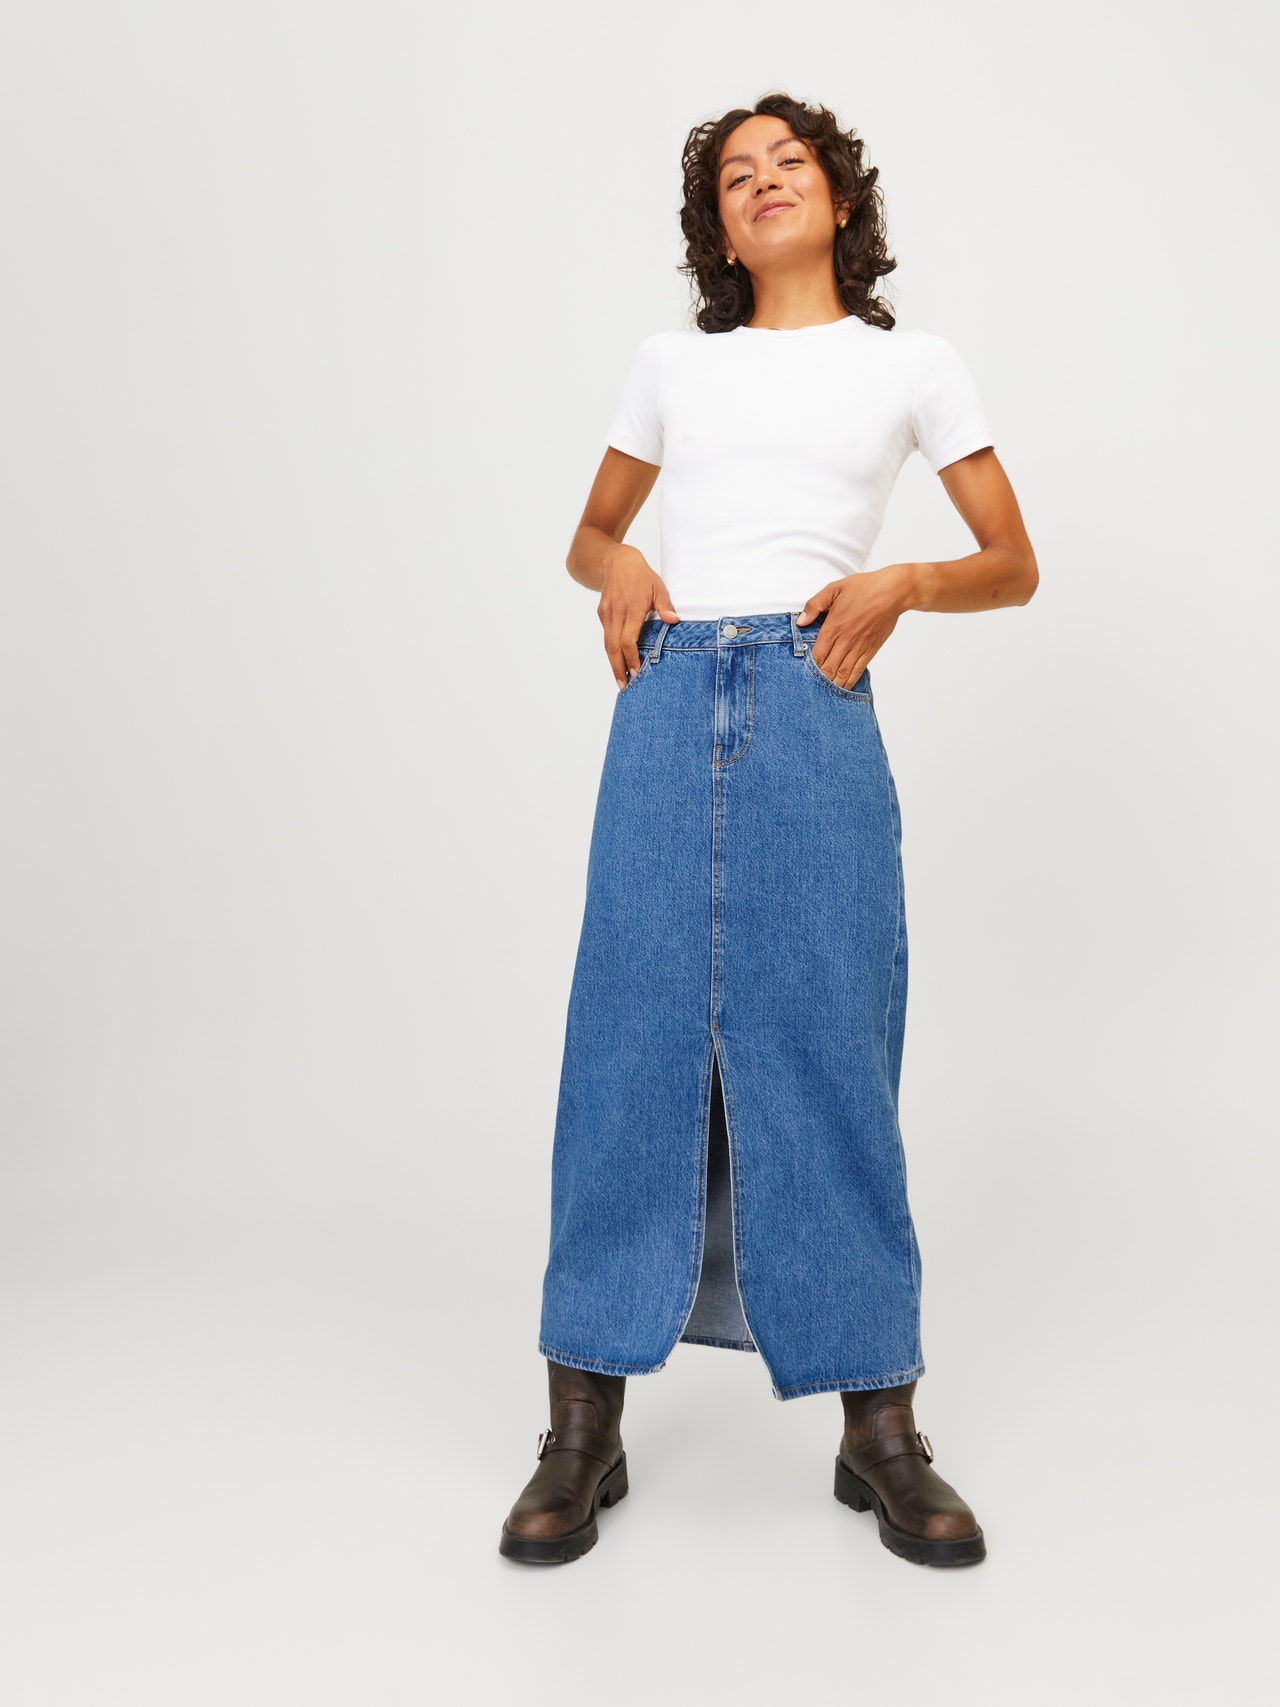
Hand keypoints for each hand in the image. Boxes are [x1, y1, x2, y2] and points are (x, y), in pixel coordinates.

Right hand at [598, 546, 678, 688]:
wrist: (615, 561)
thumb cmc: (640, 576)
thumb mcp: (657, 586)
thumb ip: (664, 605)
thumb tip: (673, 621)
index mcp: (631, 609)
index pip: (628, 640)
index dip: (631, 658)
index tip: (636, 672)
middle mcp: (616, 614)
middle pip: (613, 647)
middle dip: (618, 668)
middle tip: (624, 686)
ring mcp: (606, 614)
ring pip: (607, 644)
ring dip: (613, 663)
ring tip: (621, 679)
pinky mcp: (602, 614)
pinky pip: (606, 636)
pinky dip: (611, 651)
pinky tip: (618, 660)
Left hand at [796, 565, 914, 689]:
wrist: (894, 591)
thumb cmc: (865, 587)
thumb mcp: (835, 588)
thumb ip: (815, 604)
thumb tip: (801, 621)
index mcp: (834, 626)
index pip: (817, 654)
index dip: (809, 666)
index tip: (802, 673)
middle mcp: (846, 640)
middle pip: (828, 668)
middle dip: (818, 680)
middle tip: (810, 689)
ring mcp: (859, 647)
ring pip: (843, 673)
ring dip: (833, 685)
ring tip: (823, 694)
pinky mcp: (871, 650)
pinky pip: (858, 670)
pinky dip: (849, 682)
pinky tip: (843, 688)